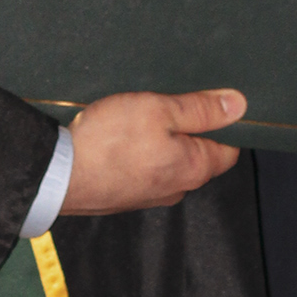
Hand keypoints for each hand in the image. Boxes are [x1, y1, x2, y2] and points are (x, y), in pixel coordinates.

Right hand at [57, 90, 245, 215]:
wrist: (57, 175)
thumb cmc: (110, 141)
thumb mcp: (159, 110)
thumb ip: (201, 109)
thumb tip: (239, 105)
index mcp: (195, 169)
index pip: (229, 149)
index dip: (225, 124)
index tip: (211, 102)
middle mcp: (177, 188)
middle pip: (197, 154)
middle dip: (189, 128)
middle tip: (169, 101)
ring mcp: (149, 195)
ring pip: (168, 160)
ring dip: (160, 139)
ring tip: (141, 114)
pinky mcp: (124, 195)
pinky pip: (144, 168)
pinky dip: (139, 151)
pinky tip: (121, 134)